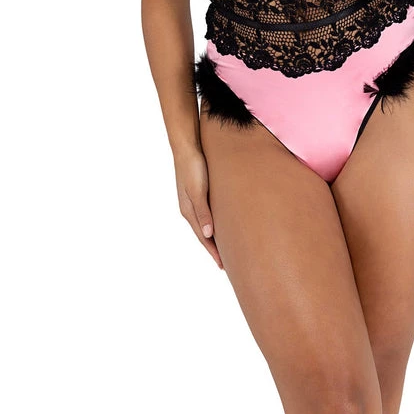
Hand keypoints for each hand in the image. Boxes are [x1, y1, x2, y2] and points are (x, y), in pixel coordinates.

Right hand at [173, 147, 223, 269]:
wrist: (187, 146)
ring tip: (225, 247)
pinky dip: (214, 224)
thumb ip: (203, 212)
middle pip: (204, 234)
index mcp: (189, 211)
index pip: (203, 238)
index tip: (223, 266)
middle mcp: (190, 209)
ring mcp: (193, 201)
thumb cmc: (193, 167)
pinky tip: (220, 224)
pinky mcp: (199, 192)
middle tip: (226, 263)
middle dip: (213, 248)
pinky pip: (207, 214)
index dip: (213, 252)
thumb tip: (209, 235)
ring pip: (205, 225)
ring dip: (214, 237)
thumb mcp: (199, 190)